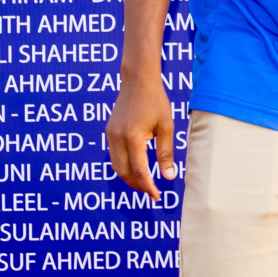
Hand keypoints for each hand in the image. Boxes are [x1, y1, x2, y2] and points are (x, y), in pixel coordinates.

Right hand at [106, 76, 176, 199]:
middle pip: (123, 172)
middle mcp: (117, 138)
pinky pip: (114, 155)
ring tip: (144, 182)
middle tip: (151, 192)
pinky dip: (124, 165)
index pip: (139, 170)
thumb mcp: (166, 127)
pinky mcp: (109, 131)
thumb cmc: (155, 101)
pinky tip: (136, 166)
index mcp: (132, 137)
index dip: (148, 186)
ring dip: (129, 177)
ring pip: (116, 166)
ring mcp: (110, 135)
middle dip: (137, 185)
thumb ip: (165, 153)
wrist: (138, 80)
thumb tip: (168, 177)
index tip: (157, 196)